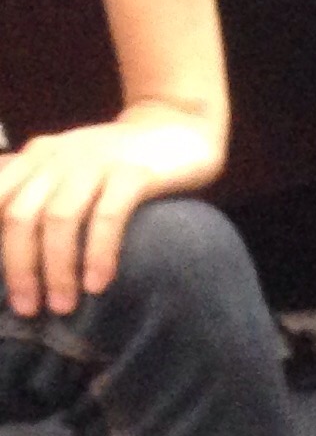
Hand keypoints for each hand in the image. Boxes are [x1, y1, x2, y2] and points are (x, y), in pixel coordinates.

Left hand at [0, 102, 225, 317]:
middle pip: (20, 215)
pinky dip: (99, 253)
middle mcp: (57, 158)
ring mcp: (95, 163)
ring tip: (63, 306)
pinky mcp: (134, 173)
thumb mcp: (70, 166)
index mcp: (36, 157)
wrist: (178, 127)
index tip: (3, 287)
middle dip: (19, 267)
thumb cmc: (122, 160)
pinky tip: (99, 284)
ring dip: (57, 268)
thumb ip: (38, 187)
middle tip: (27, 308)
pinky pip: (108, 217)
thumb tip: (8, 226)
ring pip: (59, 219)